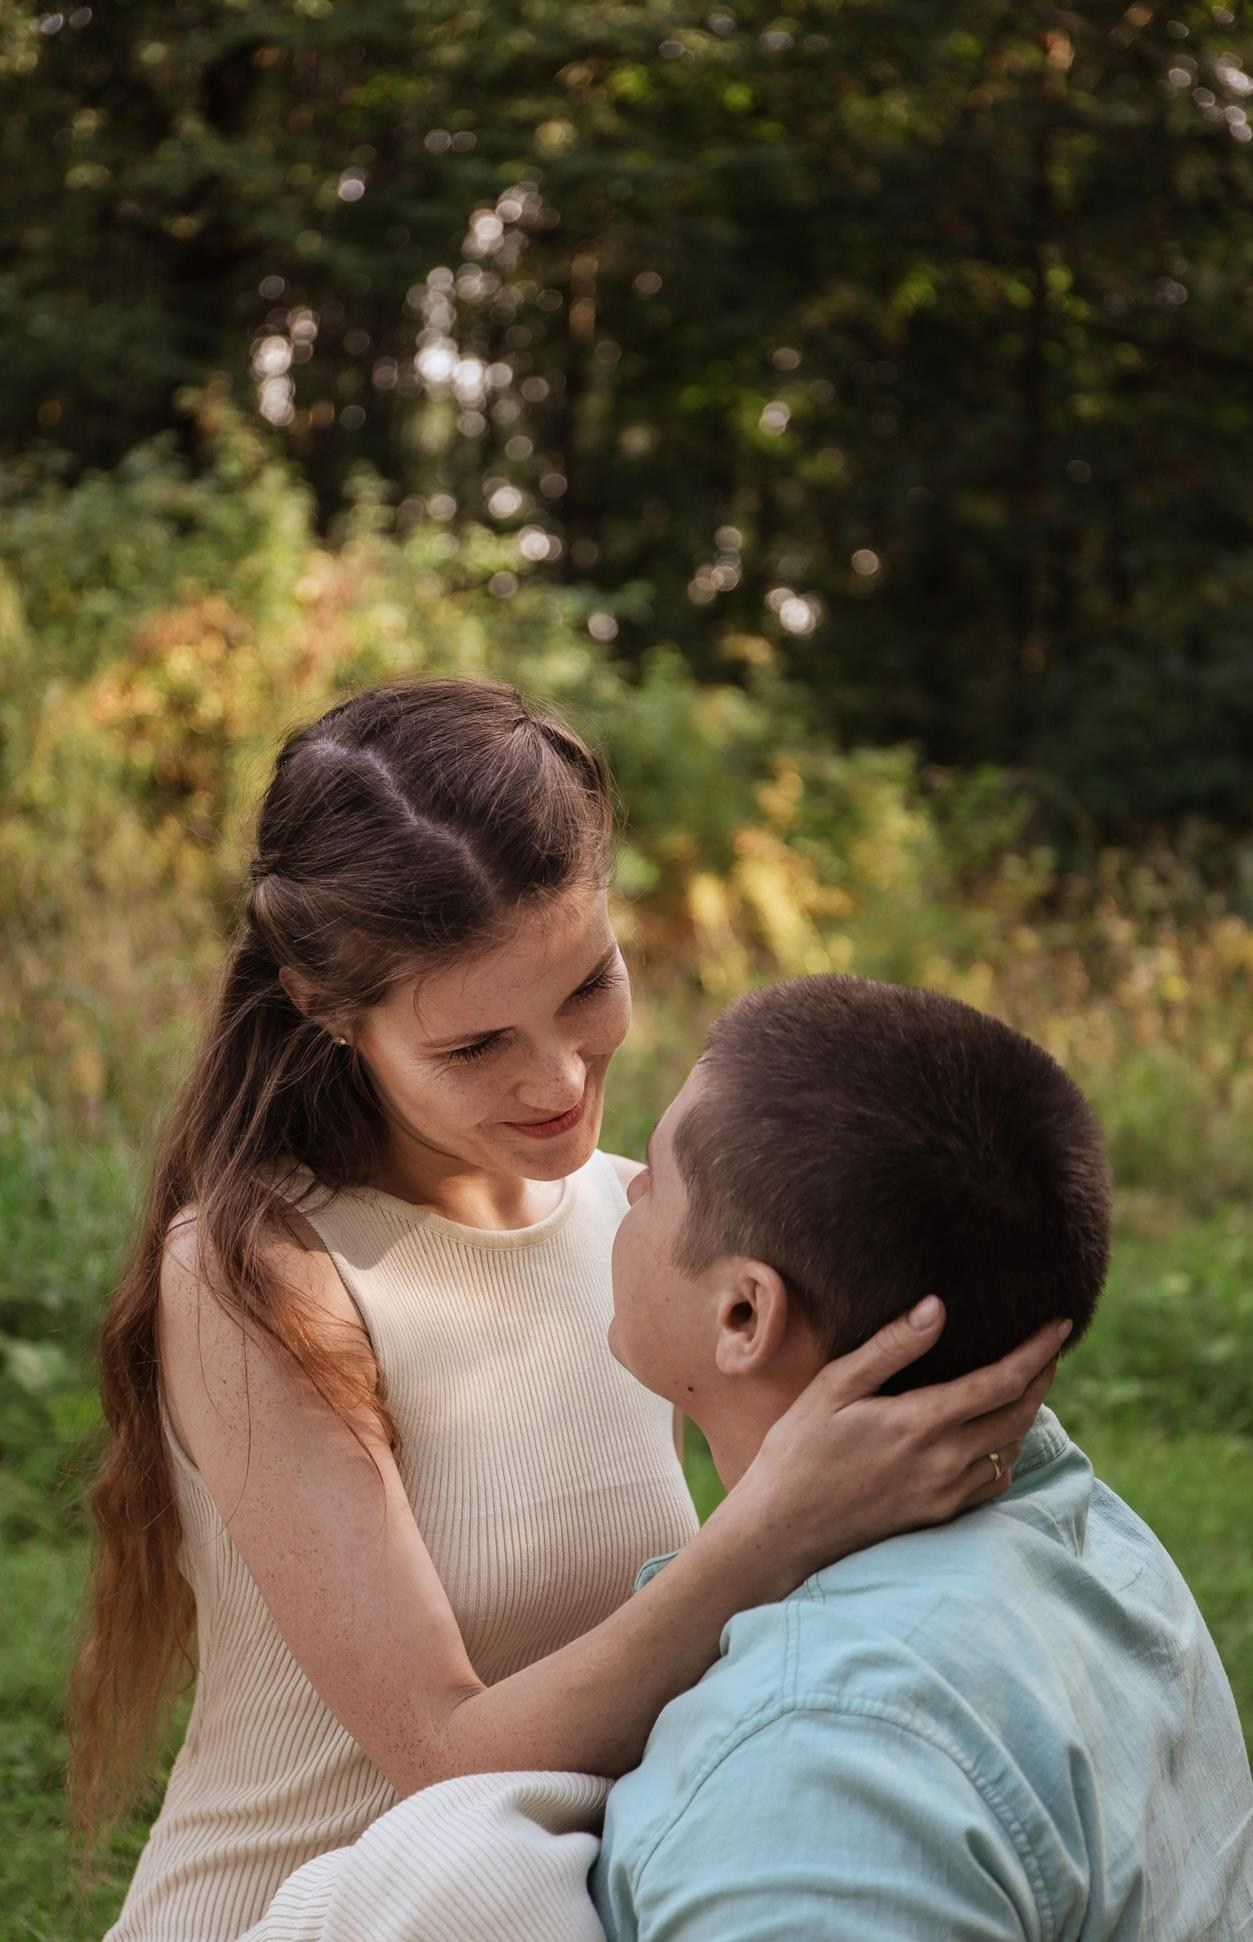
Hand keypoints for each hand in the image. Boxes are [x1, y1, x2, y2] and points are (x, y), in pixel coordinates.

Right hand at [735, 1297, 1069, 1587]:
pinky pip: (993, 1482)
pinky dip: (1004, 1452)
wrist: (781, 1532)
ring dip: (1026, 1413)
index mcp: (920, 1423)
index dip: (1038, 1351)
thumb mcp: (834, 1387)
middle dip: (1044, 1376)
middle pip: (1020, 1415)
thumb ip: (890, 1347)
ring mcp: (945, 1496)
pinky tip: (991, 1436)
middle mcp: (944, 1463)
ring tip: (1026, 1382)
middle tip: (1053, 1345)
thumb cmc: (798, 1450)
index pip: (1003, 1382)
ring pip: (1010, 1449)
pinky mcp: (939, 1518)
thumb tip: (936, 1307)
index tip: (1061, 1324)